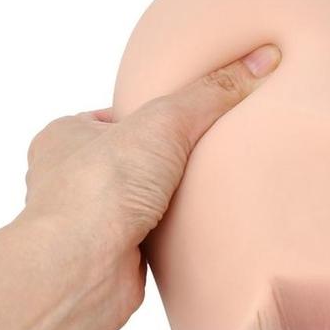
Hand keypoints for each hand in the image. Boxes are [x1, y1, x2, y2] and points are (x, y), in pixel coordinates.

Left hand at [21, 42, 280, 325]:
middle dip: (169, 159)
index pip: (119, 116)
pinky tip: (198, 227)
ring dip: (173, 199)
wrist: (83, 270)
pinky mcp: (114, 257)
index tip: (191, 115)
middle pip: (135, 158)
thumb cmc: (97, 192)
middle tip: (210, 151)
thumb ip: (213, 93)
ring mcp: (91, 220)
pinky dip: (175, 233)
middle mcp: (70, 178)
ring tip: (211, 189)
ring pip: (143, 200)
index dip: (157, 114)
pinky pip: (154, 237)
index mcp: (66, 135)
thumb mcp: (165, 122)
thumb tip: (263, 58)